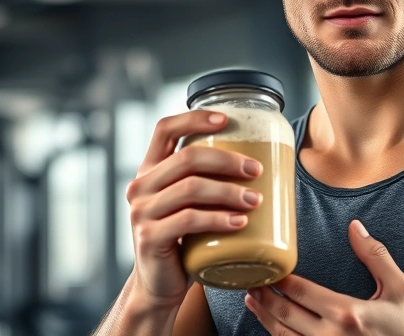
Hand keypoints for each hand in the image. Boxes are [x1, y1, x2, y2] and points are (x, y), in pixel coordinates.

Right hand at [125, 110, 263, 308]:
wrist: (160, 284)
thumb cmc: (184, 239)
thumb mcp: (189, 203)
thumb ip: (205, 181)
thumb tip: (262, 160)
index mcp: (150, 170)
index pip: (165, 129)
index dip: (195, 119)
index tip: (227, 119)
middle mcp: (140, 186)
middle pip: (187, 158)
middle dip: (227, 161)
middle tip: (257, 171)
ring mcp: (142, 212)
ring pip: (191, 188)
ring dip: (229, 191)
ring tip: (255, 200)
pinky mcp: (150, 237)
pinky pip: (188, 220)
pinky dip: (218, 219)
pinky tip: (240, 222)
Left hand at [245, 220, 403, 334]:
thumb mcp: (400, 290)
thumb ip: (376, 257)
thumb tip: (355, 227)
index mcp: (347, 313)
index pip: (301, 292)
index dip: (280, 280)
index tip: (270, 268)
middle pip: (284, 314)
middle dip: (264, 296)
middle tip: (252, 282)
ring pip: (282, 335)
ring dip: (264, 317)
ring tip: (253, 301)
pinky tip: (272, 326)